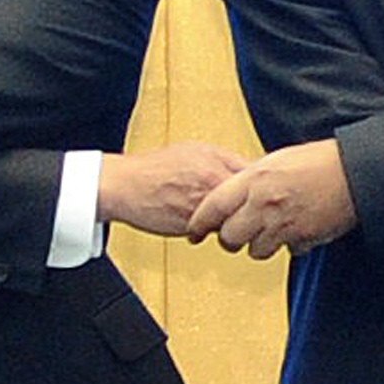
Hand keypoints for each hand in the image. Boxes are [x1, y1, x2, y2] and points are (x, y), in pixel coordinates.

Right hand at [97, 141, 249, 238]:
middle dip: (251, 207)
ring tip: (221, 217)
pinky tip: (202, 224)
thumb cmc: (153, 169)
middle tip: (246, 210)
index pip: (257, 176)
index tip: (261, 191)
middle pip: (251, 200)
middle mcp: (213, 182)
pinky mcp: (191, 225)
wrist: (122, 185)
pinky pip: (214, 232)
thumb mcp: (194, 151)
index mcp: (217, 161)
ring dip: (232, 221)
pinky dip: (212, 230)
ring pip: (235, 218)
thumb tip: (248, 169)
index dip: (261, 185)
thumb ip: (224, 160)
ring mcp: (203, 204)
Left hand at [188, 140, 355, 255]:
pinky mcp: (304, 238)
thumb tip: (231, 193)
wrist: (358, 172)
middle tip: (234, 234)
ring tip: (268, 231)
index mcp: (254, 180)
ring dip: (258, 245)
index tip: (194, 231)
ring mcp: (284, 224)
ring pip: (254, 250)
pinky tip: (294, 230)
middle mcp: (264, 204)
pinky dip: (288, 245)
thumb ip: (250, 178)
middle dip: (229, 239)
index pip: (213, 208)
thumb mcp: (277, 160)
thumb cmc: (320, 160)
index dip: (199, 223)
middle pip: (229, 237)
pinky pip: (286, 251)